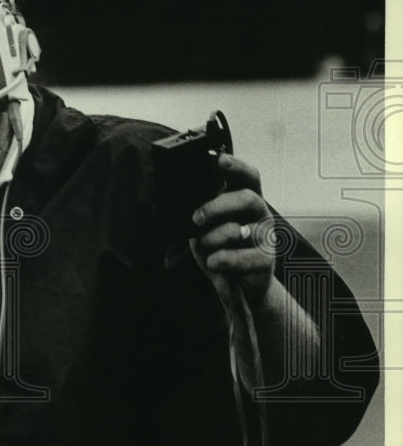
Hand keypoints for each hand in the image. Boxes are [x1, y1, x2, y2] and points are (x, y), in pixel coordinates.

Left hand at [188, 153, 274, 307]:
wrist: (238, 287)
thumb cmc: (219, 249)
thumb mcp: (206, 227)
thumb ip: (200, 212)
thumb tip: (180, 205)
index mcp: (246, 200)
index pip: (248, 176)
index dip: (236, 165)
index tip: (218, 159)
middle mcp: (260, 214)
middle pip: (246, 198)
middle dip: (217, 206)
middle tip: (196, 218)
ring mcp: (266, 238)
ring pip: (237, 230)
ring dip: (211, 239)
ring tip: (203, 247)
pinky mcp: (266, 261)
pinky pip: (239, 258)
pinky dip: (221, 260)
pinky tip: (214, 263)